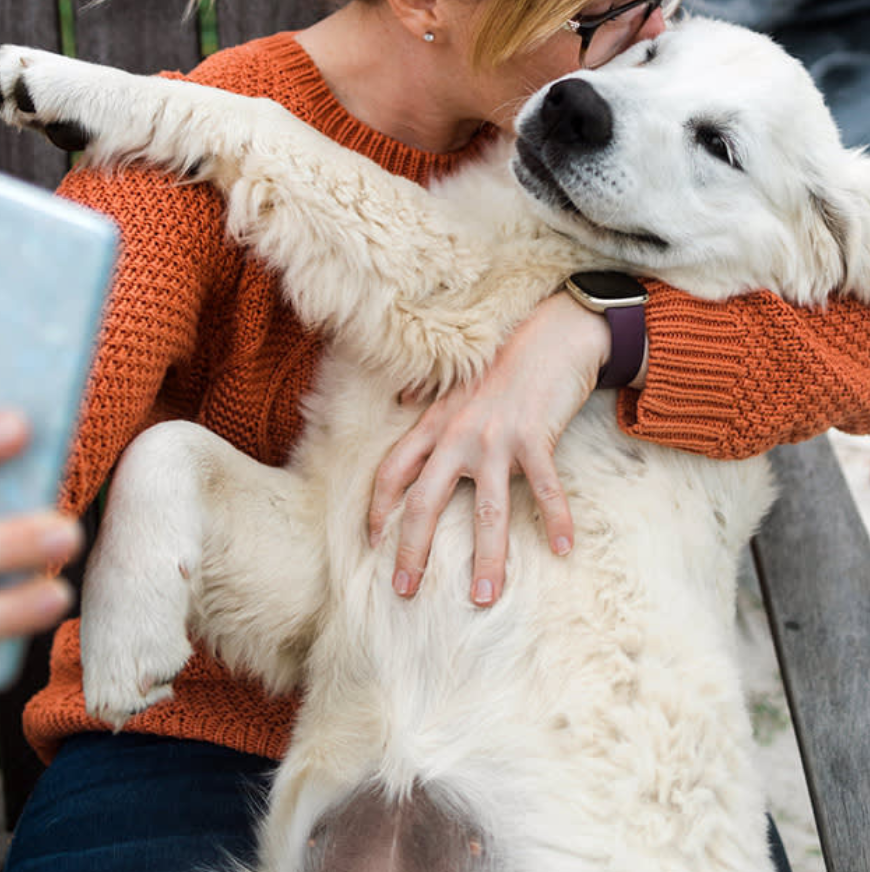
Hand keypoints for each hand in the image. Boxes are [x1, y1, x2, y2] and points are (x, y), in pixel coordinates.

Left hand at [368, 292, 610, 605]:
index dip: (378, 509)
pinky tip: (562, 550)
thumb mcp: (453, 379)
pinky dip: (556, 520)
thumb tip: (398, 398)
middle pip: (425, 502)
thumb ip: (422, 393)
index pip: (391, 471)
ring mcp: (495, 438)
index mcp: (433, 424)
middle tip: (405, 591)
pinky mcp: (535, 438)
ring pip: (486, 511)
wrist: (550, 335)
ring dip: (486, 559)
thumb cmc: (502, 361)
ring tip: (483, 599)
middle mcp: (456, 435)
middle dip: (413, 550)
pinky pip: (546, 489)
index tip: (372, 543)